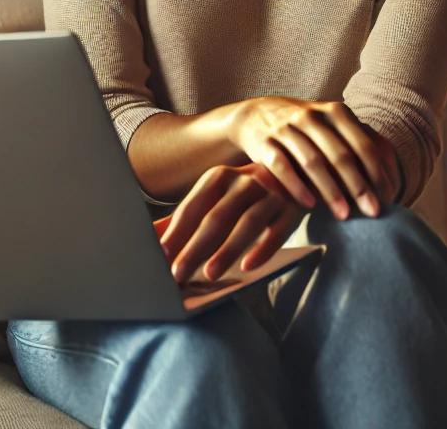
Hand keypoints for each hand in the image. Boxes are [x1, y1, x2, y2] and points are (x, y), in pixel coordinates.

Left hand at [154, 162, 303, 284]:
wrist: (295, 172)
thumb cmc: (244, 193)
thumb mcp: (215, 198)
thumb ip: (185, 218)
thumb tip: (151, 238)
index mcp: (220, 177)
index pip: (194, 206)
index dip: (177, 231)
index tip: (160, 256)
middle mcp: (245, 181)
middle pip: (218, 216)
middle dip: (196, 246)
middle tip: (178, 274)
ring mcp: (271, 193)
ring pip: (248, 223)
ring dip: (228, 249)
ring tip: (209, 275)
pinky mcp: (293, 208)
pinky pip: (278, 230)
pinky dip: (264, 249)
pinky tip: (249, 267)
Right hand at [229, 98, 399, 219]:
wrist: (257, 115)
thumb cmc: (307, 129)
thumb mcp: (334, 127)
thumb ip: (362, 146)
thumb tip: (393, 182)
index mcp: (335, 112)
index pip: (364, 144)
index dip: (379, 172)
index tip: (390, 199)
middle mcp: (311, 117)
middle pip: (341, 154)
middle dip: (360, 186)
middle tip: (374, 213)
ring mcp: (286, 128)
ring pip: (312, 161)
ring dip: (331, 190)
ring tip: (344, 216)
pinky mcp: (264, 142)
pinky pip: (281, 166)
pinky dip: (296, 186)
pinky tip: (309, 205)